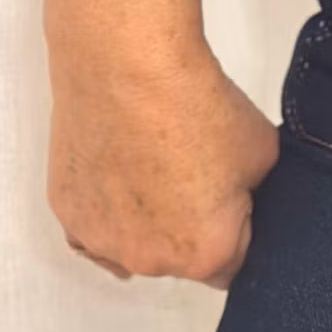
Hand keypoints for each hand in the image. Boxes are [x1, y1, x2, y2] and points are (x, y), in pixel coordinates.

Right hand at [47, 41, 279, 288]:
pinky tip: (122, 177)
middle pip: (182, 260)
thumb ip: (260, 195)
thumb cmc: (192, 106)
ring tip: (153, 168)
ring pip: (137, 245)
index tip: (233, 205)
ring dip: (147, 221)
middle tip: (193, 177)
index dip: (238, 231)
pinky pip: (96, 229)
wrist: (128, 67)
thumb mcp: (265, 155)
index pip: (234, 264)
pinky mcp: (66, 213)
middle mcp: (151, 260)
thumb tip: (248, 199)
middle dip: (193, 228)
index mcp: (206, 255)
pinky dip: (109, 210)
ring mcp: (102, 240)